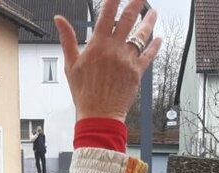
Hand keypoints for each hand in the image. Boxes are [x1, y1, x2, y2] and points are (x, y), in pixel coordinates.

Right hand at [57, 0, 159, 121]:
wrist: (99, 114)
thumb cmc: (84, 92)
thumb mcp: (71, 64)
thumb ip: (67, 39)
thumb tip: (59, 19)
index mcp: (98, 45)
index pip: (107, 13)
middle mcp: (114, 49)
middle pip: (128, 19)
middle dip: (136, 3)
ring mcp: (127, 60)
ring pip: (141, 35)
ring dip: (149, 22)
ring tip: (153, 12)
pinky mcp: (137, 72)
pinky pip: (149, 55)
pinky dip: (155, 46)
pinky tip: (159, 38)